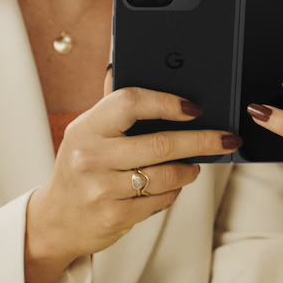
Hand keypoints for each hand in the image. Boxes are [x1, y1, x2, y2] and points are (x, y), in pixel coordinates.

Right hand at [22, 69, 240, 282]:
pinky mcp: (115, 216)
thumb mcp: (86, 133)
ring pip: (166, 175)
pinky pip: (160, 200)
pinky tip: (170, 186)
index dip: (167, 102)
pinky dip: (172, 192)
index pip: (130, 102)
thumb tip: (120, 62)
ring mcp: (102, 189)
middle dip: (202, 141)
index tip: (194, 108)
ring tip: (192, 166)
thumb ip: (109, 104)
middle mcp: (91, 157)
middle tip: (225, 139)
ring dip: (188, 170)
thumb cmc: (79, 169)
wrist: (56, 220)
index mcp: (86, 128)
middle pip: (161, 144)